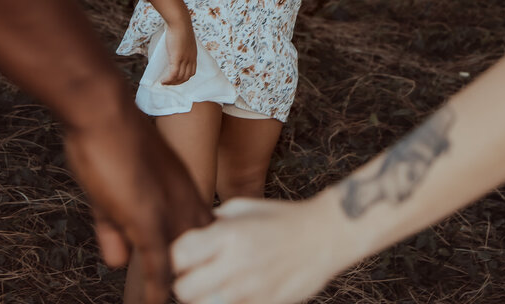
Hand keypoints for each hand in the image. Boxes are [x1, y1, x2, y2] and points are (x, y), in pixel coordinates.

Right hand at [63, 87, 211, 303]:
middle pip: (206, 249)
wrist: (103, 110)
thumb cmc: (107, 142)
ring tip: (190, 302)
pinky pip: (159, 262)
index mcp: (183, 189)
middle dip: (205, 275)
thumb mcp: (111, 195)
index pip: (205, 232)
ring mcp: (168, 209)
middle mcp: (184, 200)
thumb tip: (117, 262)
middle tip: (206, 295)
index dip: (207, 258)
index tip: (209, 280)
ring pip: (186, 260)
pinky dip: (159, 289)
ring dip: (185, 286)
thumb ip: (116, 230)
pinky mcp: (147, 217)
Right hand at [161, 20, 197, 85]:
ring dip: (171, 83)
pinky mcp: (177, 58)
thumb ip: (181, 45)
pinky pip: (173, 74)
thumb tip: (173, 46)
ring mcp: (185, 59)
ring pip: (179, 77)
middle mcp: (191, 59)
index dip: (184, 77)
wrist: (180, 22)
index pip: (191, 72)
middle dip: (177, 82)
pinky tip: (162, 81)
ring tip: (163, 83)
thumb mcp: (183, 38)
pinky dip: (168, 80)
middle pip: (186, 77)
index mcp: (193, 55)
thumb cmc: (180, 27)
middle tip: (168, 83)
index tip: (175, 78)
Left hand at [172, 197, 343, 303]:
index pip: (179, 256)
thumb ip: (215, 222)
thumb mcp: (245, 208)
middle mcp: (237, 264)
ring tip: (218, 285)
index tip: (190, 254)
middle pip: (184, 289)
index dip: (180, 256)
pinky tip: (238, 292)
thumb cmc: (283, 218)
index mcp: (229, 235)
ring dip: (206, 298)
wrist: (326, 235)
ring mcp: (251, 290)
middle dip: (187, 282)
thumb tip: (189, 234)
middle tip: (200, 274)